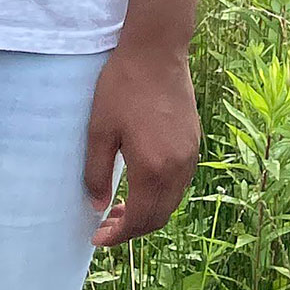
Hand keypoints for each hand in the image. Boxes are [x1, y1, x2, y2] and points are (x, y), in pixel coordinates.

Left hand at [82, 37, 200, 246]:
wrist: (157, 51)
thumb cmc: (123, 87)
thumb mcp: (99, 129)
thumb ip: (97, 173)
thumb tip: (98, 206)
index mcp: (153, 169)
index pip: (139, 220)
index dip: (118, 235)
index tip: (97, 238)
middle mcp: (178, 168)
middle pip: (159, 217)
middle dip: (132, 229)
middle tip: (106, 226)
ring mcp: (190, 155)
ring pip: (171, 201)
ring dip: (147, 212)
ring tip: (120, 207)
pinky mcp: (193, 142)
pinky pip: (179, 182)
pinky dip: (160, 194)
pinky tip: (140, 183)